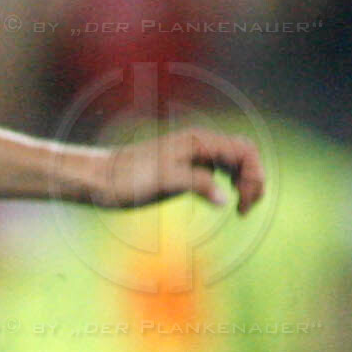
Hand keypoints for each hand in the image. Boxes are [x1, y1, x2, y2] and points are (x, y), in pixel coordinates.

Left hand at [95, 127, 263, 214]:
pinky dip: (226, 184)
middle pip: (244, 154)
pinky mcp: (182, 168)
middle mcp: (199, 144)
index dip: (254, 176)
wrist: (98, 178)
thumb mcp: (163, 180)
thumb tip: (225, 199)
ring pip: (232, 163)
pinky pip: (215, 171)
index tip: (244, 204)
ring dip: (242, 182)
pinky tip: (220, 200)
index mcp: (199, 142)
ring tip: (239, 209)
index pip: (244, 151)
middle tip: (245, 209)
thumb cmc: (126, 178)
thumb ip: (196, 184)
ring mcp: (191, 155)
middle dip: (253, 179)